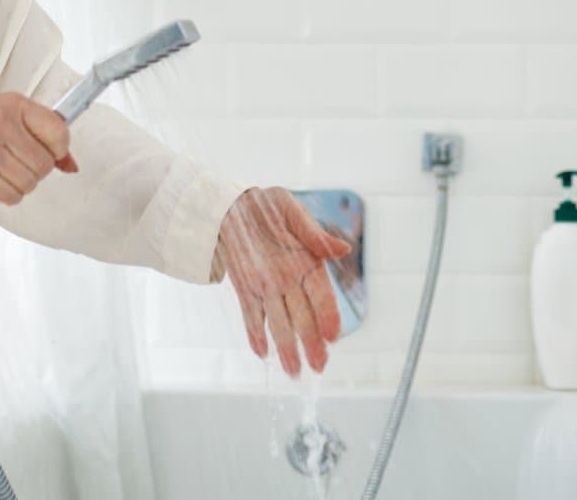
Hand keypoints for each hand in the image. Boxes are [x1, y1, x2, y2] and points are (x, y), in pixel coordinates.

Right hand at [0, 92, 78, 201]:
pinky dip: (10, 194)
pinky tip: (2, 183)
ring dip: (24, 184)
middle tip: (25, 164)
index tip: (52, 151)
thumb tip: (71, 166)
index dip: (60, 150)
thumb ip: (46, 135)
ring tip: (12, 173)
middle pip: (44, 164)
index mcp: (17, 105)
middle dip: (39, 170)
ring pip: (27, 182)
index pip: (58, 133)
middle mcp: (1, 123)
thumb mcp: (16, 113)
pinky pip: (8, 194)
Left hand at [216, 186, 353, 376]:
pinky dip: (255, 333)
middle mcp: (290, 280)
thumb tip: (342, 249)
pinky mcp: (245, 289)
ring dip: (286, 347)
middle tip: (318, 366)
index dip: (328, 315)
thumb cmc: (269, 206)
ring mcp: (267, 287)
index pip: (322, 295)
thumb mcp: (291, 212)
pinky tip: (262, 353)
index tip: (333, 336)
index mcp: (308, 263)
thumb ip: (314, 233)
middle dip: (311, 342)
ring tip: (293, 371)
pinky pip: (251, 315)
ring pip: (280, 322)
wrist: (234, 204)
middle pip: (304, 316)